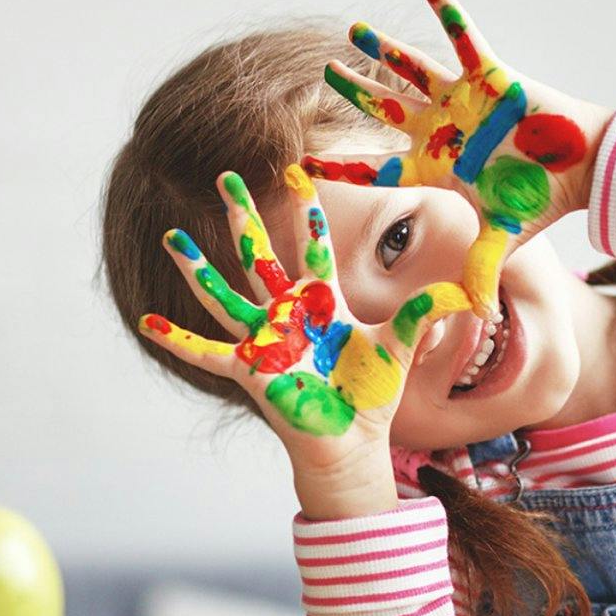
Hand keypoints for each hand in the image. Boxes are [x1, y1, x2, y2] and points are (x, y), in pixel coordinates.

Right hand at [137, 166, 469, 484]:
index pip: (315, 247)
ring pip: (225, 294)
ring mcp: (265, 341)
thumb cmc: (371, 395)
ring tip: (172, 236)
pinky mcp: (251, 370)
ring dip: (198, 267)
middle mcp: (289, 316)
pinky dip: (176, 338)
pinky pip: (206, 351)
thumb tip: (468, 293)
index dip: (308, 212)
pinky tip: (147, 321)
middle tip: (225, 177)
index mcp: (323, 304)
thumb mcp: (402, 346)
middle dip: (244, 216)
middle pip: (261, 255)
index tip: (298, 173)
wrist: (353, 443)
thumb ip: (426, 314)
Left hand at [306, 0, 613, 318]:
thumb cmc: (541, 199)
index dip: (340, 167)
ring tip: (354, 32)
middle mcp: (442, 128)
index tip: (301, 165)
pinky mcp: (491, 74)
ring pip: (412, 69)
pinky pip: (465, 37)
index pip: (377, 167)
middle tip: (325, 74)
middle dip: (355, 92)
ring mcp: (463, 99)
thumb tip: (475, 319)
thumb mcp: (504, 237)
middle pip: (384, 108)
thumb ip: (481, 270)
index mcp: (436, 165)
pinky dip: (449, 11)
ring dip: (384, 49)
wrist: (583, 167)